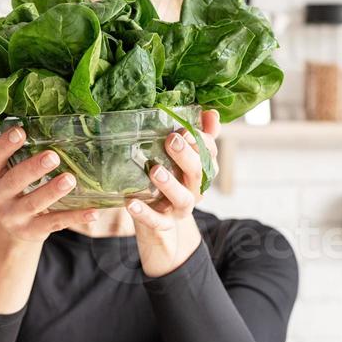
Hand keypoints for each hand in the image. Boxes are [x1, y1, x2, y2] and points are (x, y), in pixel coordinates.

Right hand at [0, 113, 96, 243]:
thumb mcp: (1, 166)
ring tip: (70, 179)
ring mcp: (13, 216)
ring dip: (51, 191)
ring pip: (32, 204)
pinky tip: (93, 212)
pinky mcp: (31, 231)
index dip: (5, 145)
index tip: (22, 131)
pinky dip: (74, 218)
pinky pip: (54, 223)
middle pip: (13, 181)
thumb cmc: (12, 185)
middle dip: (32, 169)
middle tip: (53, 156)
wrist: (14, 226)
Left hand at [126, 110, 219, 276]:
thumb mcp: (179, 161)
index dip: (202, 142)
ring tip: (155, 170)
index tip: (186, 128)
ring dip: (170, 185)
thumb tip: (210, 112)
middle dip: (187, 156)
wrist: (163, 229)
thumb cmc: (169, 184)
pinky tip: (131, 203)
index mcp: (200, 172)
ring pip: (183, 199)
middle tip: (171, 141)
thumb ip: (195, 138)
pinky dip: (145, 214)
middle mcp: (194, 190)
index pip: (209, 154)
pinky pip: (157, 222)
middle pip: (199, 174)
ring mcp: (179, 209)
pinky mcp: (163, 225)